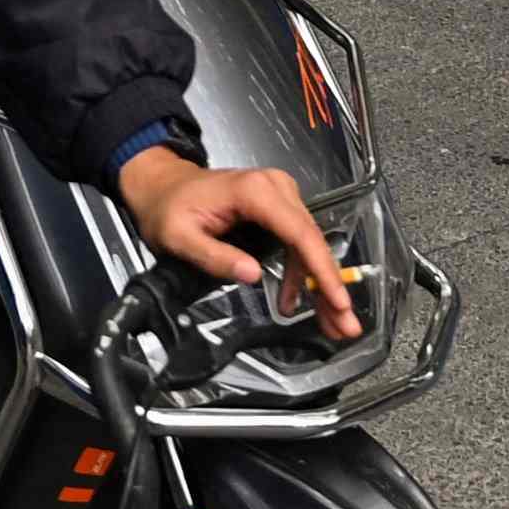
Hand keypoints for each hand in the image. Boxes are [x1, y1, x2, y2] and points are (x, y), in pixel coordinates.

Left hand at [117, 147, 359, 340]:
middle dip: (330, 287)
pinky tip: (299, 300)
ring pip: (310, 246)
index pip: (300, 234)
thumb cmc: (168, 206)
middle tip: (346, 323)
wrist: (162, 185)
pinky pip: (298, 243)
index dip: (322, 271)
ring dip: (320, 285)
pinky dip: (302, 274)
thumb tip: (252, 275)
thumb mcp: (179, 237)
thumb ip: (215, 256)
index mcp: (255, 192)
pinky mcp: (277, 209)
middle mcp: (275, 188)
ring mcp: (279, 196)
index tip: (338, 300)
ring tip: (332, 321)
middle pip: (313, 242)